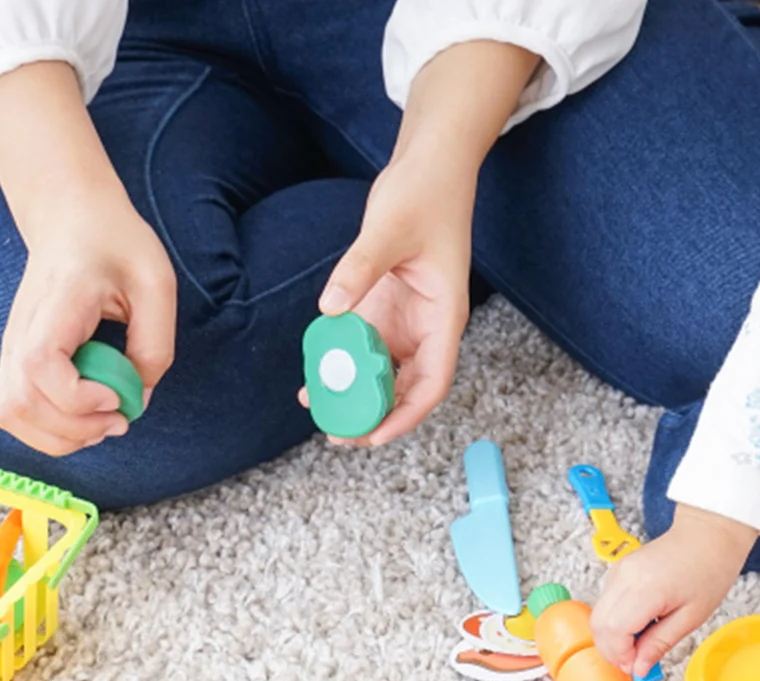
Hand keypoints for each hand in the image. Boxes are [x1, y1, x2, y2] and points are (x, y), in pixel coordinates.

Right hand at [0, 195, 176, 456]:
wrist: (71, 217)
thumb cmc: (116, 245)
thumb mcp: (156, 285)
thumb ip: (154, 345)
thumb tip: (137, 400)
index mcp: (58, 302)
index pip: (40, 365)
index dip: (77, 399)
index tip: (116, 397)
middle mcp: (22, 327)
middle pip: (19, 403)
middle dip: (74, 430)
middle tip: (118, 419)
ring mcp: (12, 345)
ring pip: (9, 414)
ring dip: (59, 437)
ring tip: (99, 423)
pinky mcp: (14, 360)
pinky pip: (14, 411)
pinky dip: (48, 431)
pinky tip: (82, 419)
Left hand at [306, 150, 471, 447]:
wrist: (428, 165)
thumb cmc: (425, 192)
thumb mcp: (390, 228)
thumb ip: (359, 268)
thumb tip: (330, 308)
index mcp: (443, 318)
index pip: (432, 382)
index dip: (406, 415)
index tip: (375, 435)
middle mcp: (427, 327)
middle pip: (407, 389)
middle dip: (375, 417)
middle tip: (337, 434)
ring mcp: (405, 321)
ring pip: (383, 373)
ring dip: (355, 395)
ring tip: (320, 411)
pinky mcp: (385, 308)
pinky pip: (363, 347)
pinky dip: (343, 364)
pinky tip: (315, 374)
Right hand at [591, 504, 757, 677]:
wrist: (709, 533)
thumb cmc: (709, 569)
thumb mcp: (691, 617)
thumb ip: (660, 643)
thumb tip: (639, 668)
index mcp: (646, 588)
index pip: (614, 631)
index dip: (621, 655)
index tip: (637, 667)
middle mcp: (624, 577)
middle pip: (598, 625)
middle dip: (612, 650)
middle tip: (636, 661)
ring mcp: (618, 571)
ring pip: (598, 616)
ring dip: (613, 637)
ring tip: (640, 642)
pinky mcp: (618, 570)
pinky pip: (605, 604)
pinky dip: (615, 622)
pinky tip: (638, 625)